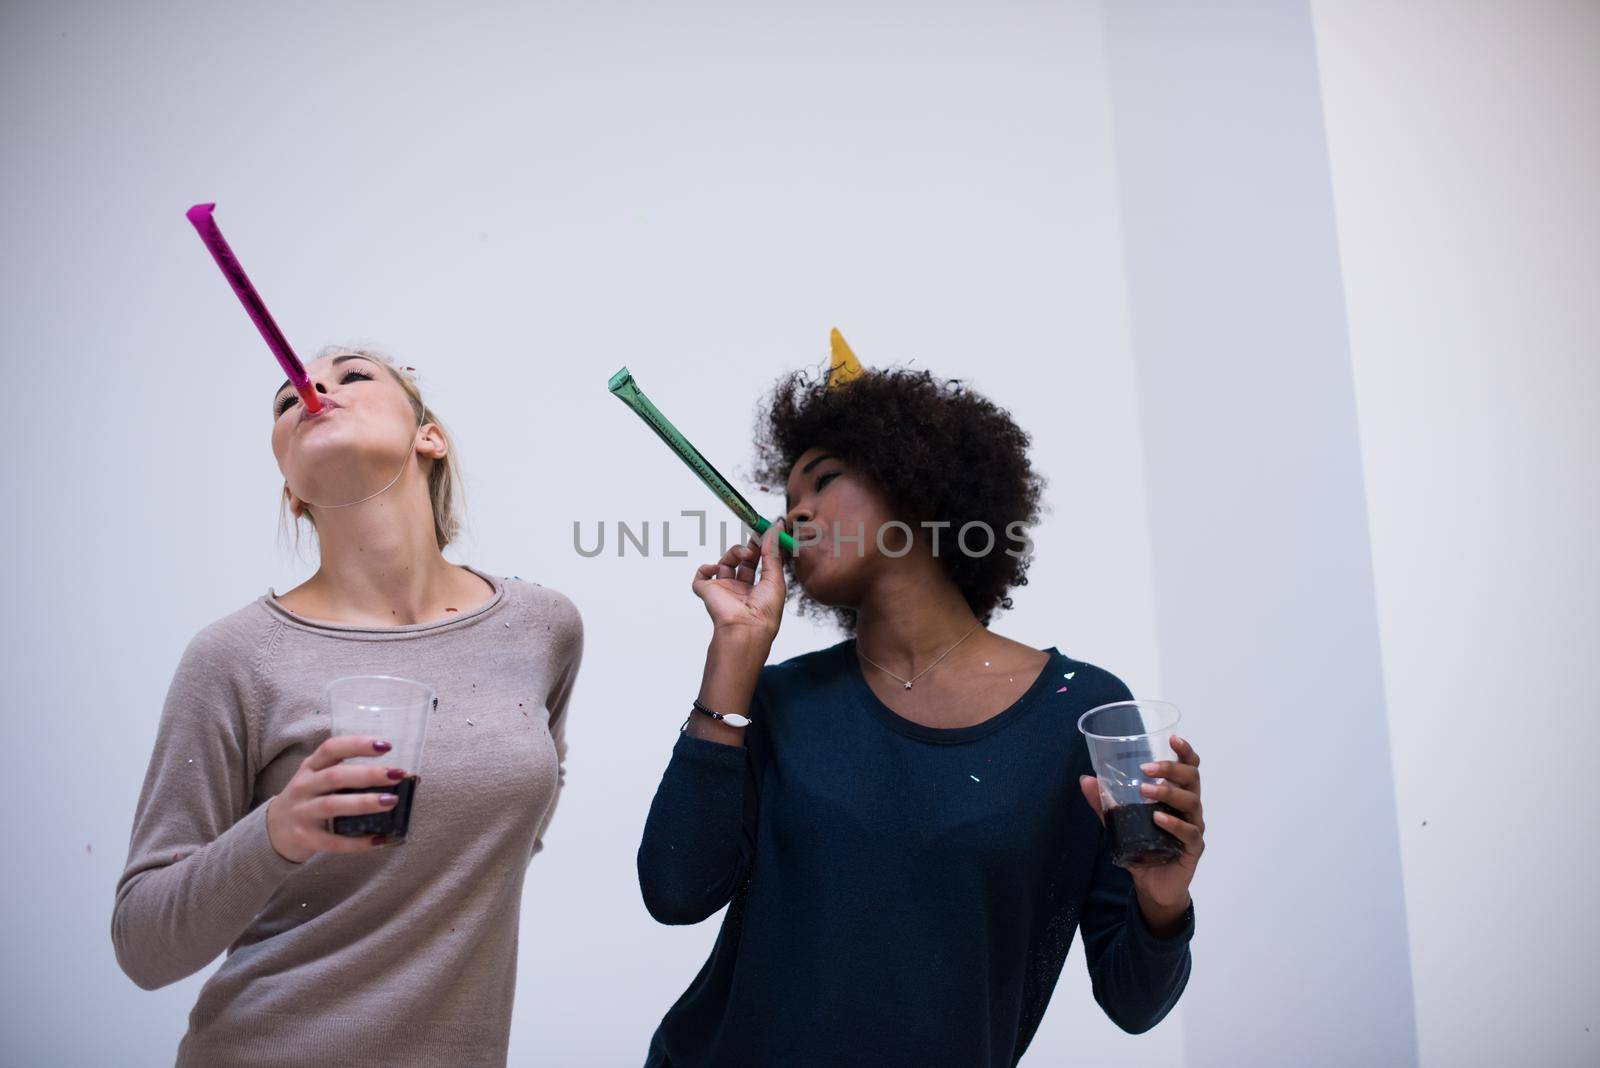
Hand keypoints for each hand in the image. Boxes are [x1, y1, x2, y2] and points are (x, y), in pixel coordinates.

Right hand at [266, 735, 409, 861]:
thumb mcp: (319, 778)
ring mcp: (302, 812)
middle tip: (396, 774)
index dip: (358, 745)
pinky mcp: (304, 838)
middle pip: (335, 776)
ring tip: (390, 802)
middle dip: (368, 774)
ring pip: (333, 805)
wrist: (274, 830)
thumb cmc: (309, 798)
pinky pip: (332, 841)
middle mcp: (303, 786)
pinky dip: (356, 842)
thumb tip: (400, 776)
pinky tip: (379, 840)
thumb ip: (349, 774)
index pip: (331, 748)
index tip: (386, 746)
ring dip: (363, 803)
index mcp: (310, 767)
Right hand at [691, 516, 786, 641]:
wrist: (744, 630)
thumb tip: (776, 528)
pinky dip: (707, 568)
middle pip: (741, 561)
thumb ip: (773, 553)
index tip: (766, 531)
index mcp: (757, 591)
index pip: (758, 563)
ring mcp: (722, 591)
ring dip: (735, 552)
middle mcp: (739, 590)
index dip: (761, 547)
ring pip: (725, 562)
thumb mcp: (775, 579)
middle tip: (756, 532)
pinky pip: (702, 574)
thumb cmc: (764, 612)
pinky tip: (718, 569)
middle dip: (749, 546)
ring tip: (745, 554)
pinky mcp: (707, 592)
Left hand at [1078, 734, 1204, 923]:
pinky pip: (1189, 832)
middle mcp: (1189, 808)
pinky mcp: (1193, 848)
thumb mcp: (1120, 824)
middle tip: (1146, 768)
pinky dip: (1174, 823)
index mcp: (1177, 796)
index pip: (1188, 768)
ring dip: (1168, 792)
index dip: (1185, 752)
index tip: (1172, 738)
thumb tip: (1085, 779)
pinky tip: (1158, 818)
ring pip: (1191, 802)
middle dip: (1171, 769)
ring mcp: (1194, 827)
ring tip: (1145, 790)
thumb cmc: (1142, 848)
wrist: (1153, 885)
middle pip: (1192, 779)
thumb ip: (1104, 804)